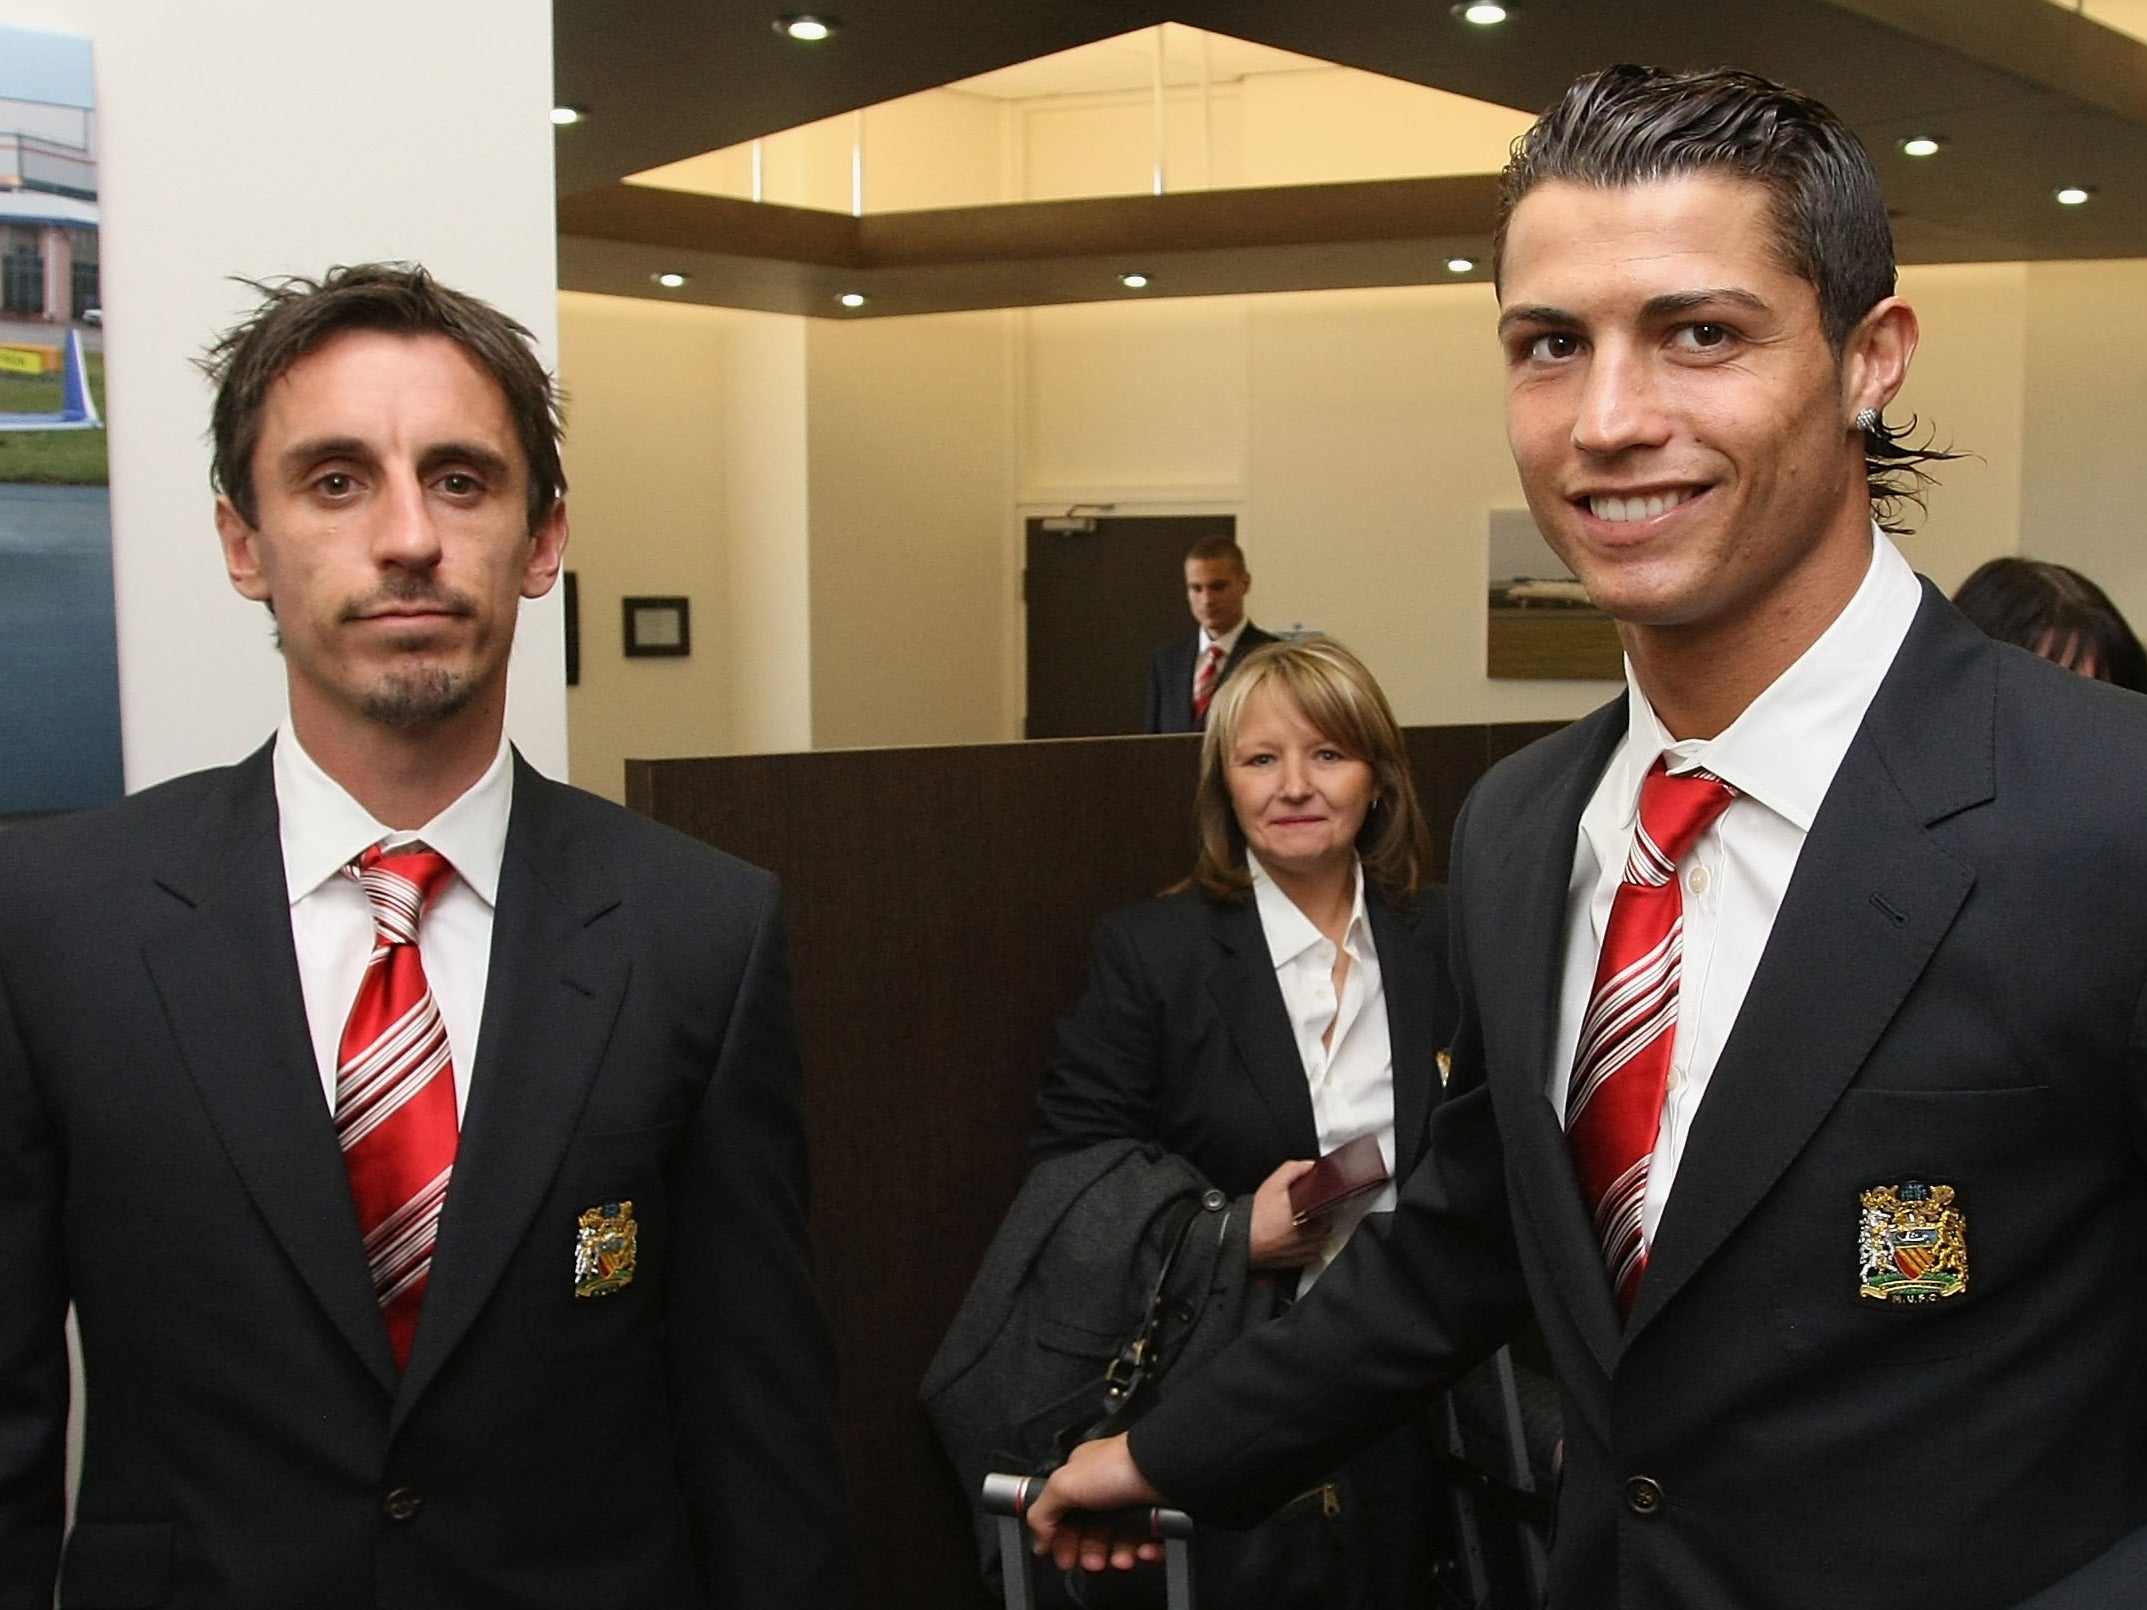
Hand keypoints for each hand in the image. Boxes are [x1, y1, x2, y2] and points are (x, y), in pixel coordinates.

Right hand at [1026, 1434, 1168, 1572]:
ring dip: (1118, 1555)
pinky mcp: (1155, 1514)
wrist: (1166, 1469)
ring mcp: (1131, 1501)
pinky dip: (1144, 1551)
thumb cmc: (1118, 1465)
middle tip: (1093, 1562)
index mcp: (1081, 1476)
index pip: (1063, 1514)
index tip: (1062, 1557)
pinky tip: (1143, 1550)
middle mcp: (1106, 1488)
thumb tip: (1038, 1537)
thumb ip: (1042, 1511)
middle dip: (1090, 1552)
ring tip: (1121, 1558)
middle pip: (1091, 1532)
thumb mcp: (1063, 1485)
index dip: (1061, 1538)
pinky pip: (1146, 1541)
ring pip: (1120, 1541)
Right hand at [1249, 1158, 1327, 1267]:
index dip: (1326, 1200)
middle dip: (1321, 1215)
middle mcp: (1313, 1233)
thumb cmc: (1256, 1215)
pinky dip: (1311, 1248)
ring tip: (1302, 1226)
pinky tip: (1298, 1241)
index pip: (1332, 1205)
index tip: (1319, 1198)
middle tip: (1306, 1210)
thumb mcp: (1273, 1184)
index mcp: (1310, 1212)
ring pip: (1323, 1239)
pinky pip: (1316, 1255)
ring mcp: (1308, 1249)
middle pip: (1329, 1222)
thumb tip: (1310, 1165)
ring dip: (1317, 1233)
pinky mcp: (1301, 1262)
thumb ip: (1293, 1170)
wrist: (1241, 1240)